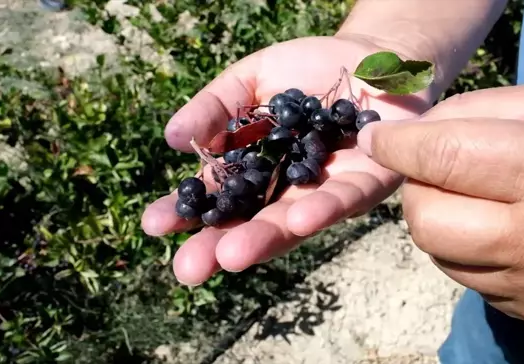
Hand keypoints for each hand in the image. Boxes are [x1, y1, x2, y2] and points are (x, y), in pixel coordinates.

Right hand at [141, 36, 432, 284]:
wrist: (368, 55)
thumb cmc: (305, 69)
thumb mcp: (249, 81)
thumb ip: (214, 107)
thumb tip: (173, 139)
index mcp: (255, 168)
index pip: (216, 195)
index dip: (186, 211)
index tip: (154, 224)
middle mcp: (287, 188)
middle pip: (251, 222)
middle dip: (219, 245)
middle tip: (189, 269)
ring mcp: (326, 189)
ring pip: (294, 220)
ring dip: (265, 238)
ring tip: (233, 254)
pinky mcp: (369, 181)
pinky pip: (346, 198)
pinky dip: (323, 208)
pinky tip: (299, 220)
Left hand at [357, 80, 523, 331]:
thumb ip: (482, 110)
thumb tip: (413, 135)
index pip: (446, 159)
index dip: (399, 147)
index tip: (378, 140)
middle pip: (427, 220)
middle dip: (416, 189)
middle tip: (438, 170)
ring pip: (440, 254)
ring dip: (439, 220)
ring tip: (475, 199)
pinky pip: (470, 279)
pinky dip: (468, 250)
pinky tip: (502, 231)